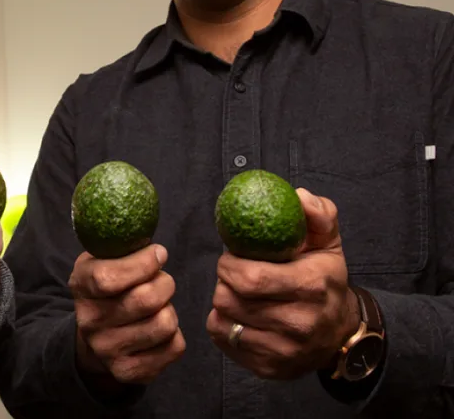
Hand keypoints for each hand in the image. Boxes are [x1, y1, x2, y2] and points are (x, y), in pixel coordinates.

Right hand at [69, 244, 184, 384]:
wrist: (93, 338)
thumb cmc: (107, 288)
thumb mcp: (101, 260)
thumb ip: (122, 249)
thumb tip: (158, 252)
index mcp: (80, 287)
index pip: (109, 278)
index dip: (142, 263)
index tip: (158, 254)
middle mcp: (90, 323)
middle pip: (146, 299)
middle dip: (165, 283)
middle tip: (161, 280)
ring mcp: (108, 351)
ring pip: (165, 324)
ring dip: (169, 309)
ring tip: (159, 306)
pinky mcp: (130, 372)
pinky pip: (174, 347)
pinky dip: (175, 334)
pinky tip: (158, 328)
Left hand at [206, 188, 360, 379]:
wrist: (342, 334)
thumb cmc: (326, 281)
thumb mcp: (328, 243)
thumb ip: (318, 214)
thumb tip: (298, 197)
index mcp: (311, 287)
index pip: (250, 278)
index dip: (230, 265)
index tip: (231, 257)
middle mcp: (299, 323)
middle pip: (230, 298)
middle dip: (224, 280)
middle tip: (233, 274)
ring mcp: (283, 350)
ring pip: (224, 318)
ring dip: (223, 301)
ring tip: (239, 293)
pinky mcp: (269, 367)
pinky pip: (223, 338)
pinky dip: (223, 323)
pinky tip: (239, 314)